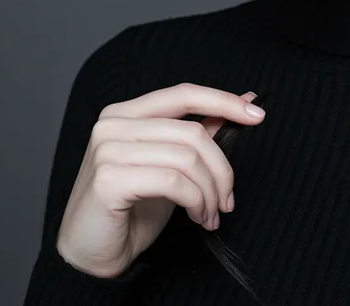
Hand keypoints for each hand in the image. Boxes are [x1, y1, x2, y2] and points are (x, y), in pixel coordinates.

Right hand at [55, 83, 265, 277]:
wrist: (92, 255)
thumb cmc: (132, 208)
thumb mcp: (171, 164)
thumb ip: (200, 131)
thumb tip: (245, 99)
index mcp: (126, 112)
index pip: (184, 94)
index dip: (224, 101)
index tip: (258, 114)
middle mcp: (113, 124)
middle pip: (192, 132)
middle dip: (222, 168)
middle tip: (228, 199)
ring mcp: (107, 150)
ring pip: (187, 158)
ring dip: (210, 191)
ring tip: (212, 213)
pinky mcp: (109, 179)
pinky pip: (173, 182)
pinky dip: (196, 201)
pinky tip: (197, 217)